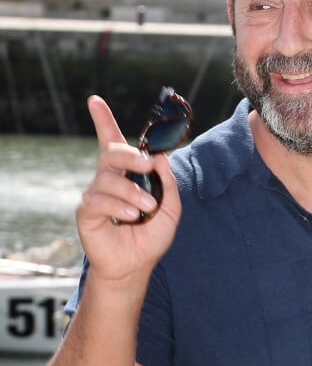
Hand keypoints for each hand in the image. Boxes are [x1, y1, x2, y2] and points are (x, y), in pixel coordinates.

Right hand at [76, 95, 181, 282]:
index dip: (102, 120)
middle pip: (111, 153)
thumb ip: (167, 182)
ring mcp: (95, 194)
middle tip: (147, 165)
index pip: (111, 141)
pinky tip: (129, 217)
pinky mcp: (86, 212)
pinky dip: (118, 206)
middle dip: (129, 155)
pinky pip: (98, 200)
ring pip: (109, 179)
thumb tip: (160, 157)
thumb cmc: (151, 235)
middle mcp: (108, 179)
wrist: (136, 265)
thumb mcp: (170, 208)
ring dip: (132, 192)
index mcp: (127, 173)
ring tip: (146, 210)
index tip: (94, 100)